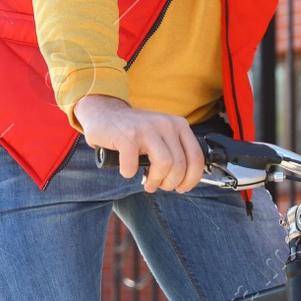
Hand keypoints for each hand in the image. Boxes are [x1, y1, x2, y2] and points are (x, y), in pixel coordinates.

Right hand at [73, 95, 205, 192]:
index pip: (196, 157)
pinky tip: (127, 170)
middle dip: (170, 183)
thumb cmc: (136, 132)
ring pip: (164, 165)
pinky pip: (133, 166)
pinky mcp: (127, 135)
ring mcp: (146, 128)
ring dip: (155, 181)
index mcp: (179, 125)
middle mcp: (166, 124)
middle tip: (159, 186)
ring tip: (148, 183)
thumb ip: (176, 152)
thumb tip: (186, 182)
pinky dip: (129, 173)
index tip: (182, 188)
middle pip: (180, 165)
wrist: (104, 113)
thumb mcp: (162, 136)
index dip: (192, 179)